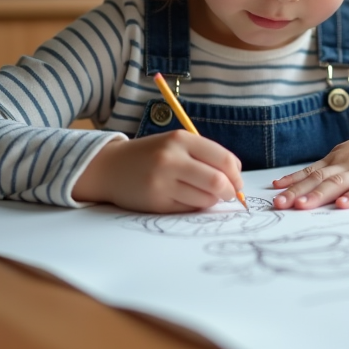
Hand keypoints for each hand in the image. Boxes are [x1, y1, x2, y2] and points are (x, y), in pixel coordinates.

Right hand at [72, 131, 243, 212]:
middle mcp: (171, 158)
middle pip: (218, 181)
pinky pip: (189, 208)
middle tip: (230, 194)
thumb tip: (236, 178)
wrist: (111, 167)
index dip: (237, 174)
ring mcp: (162, 181)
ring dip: (212, 200)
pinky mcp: (156, 202)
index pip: (224, 159)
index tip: (237, 181)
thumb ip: (205, 155)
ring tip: (204, 195)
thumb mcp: (175, 144)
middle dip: (230, 191)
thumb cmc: (151, 155)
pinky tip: (186, 198)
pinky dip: (195, 206)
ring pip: (205, 198)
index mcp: (180, 139)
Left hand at [271, 118, 348, 210]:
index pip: (310, 172)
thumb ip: (328, 170)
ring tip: (301, 206)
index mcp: (337, 160)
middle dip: (297, 192)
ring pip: (338, 183)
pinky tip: (343, 204)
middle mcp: (346, 164)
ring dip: (319, 195)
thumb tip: (298, 185)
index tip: (273, 193)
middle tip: (279, 204)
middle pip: (318, 179)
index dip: (291, 183)